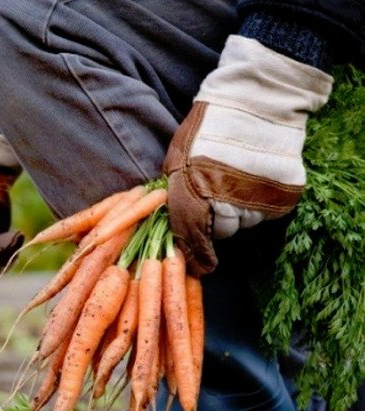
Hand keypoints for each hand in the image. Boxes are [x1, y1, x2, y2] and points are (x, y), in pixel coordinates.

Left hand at [164, 36, 332, 275]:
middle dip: (216, 221)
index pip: (192, 235)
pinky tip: (255, 180)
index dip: (195, 252)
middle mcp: (226, 201)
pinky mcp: (283, 195)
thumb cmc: (209, 125)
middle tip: (216, 198)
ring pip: (245, 223)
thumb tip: (174, 220)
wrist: (258, 100)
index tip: (200, 264)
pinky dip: (260, 203)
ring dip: (239, 211)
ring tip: (237, 181)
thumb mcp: (178, 155)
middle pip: (221, 231)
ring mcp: (257, 199)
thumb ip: (176, 189)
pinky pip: (267, 213)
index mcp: (194, 191)